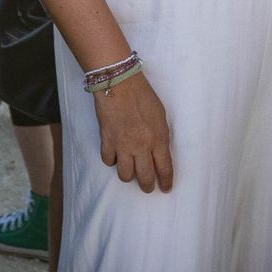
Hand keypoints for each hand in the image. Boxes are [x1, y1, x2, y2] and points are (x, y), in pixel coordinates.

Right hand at [91, 72, 173, 192]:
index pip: (164, 169)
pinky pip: (108, 161)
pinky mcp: (106, 141)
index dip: (165, 182)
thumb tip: (159, 150)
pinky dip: (111, 160)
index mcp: (158, 139)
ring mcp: (122, 145)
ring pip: (125, 175)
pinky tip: (114, 155)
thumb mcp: (160, 115)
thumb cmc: (142, 95)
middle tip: (147, 187)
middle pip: (144, 177)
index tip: (165, 189)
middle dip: (147, 186)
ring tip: (129, 170)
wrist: (119, 82)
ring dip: (128, 175)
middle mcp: (141, 146)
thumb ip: (160, 135)